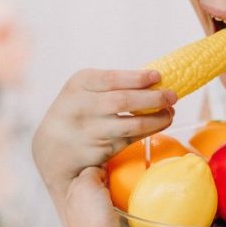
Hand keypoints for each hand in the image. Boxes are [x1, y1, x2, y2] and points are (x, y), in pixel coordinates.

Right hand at [32, 68, 175, 207]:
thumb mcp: (83, 91)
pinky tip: (160, 123)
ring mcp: (90, 131)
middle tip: (172, 96)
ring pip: (131, 125)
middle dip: (153, 98)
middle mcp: (81, 107)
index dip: (138, 78)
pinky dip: (149, 130)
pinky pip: (130, 139)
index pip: (112, 79)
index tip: (158, 76)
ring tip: (170, 112)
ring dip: (156, 118)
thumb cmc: (78, 112)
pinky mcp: (100, 150)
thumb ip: (111, 85)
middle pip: (123, 101)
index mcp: (79, 84)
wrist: (53, 149)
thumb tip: (155, 80)